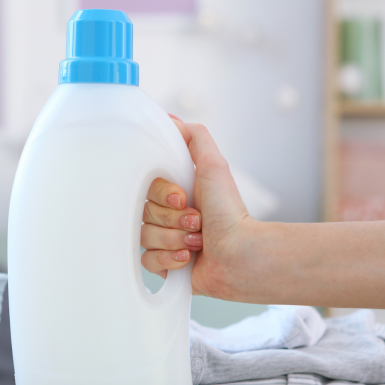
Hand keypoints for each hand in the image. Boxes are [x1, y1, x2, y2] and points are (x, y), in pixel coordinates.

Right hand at [140, 115, 256, 297]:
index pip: (147, 189)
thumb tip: (171, 120)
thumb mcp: (214, 165)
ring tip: (198, 241)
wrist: (240, 254)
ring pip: (145, 237)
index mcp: (176, 193)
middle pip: (144, 213)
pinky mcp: (166, 265)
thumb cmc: (229, 212)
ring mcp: (166, 240)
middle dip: (173, 220)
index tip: (184, 198)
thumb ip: (195, 137)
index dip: (163, 195)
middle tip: (197, 222)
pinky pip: (147, 260)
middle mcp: (169, 215)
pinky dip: (169, 259)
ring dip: (174, 239)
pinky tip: (188, 257)